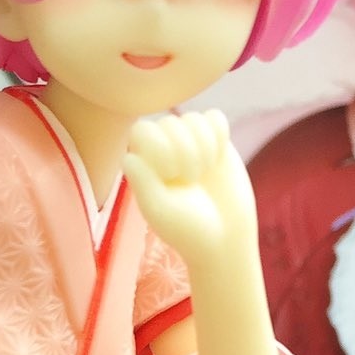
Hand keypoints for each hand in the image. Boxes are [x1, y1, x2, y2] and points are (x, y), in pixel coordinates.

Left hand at [123, 111, 256, 273]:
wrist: (225, 236)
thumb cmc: (187, 228)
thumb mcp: (160, 209)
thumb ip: (143, 182)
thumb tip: (129, 157)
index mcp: (143, 164)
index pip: (142, 130)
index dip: (158, 147)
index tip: (170, 175)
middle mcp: (164, 149)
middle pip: (169, 122)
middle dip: (185, 151)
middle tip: (190, 181)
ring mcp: (190, 143)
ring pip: (193, 118)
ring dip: (203, 147)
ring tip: (203, 174)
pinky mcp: (216, 141)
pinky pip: (215, 117)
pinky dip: (219, 135)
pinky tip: (218, 159)